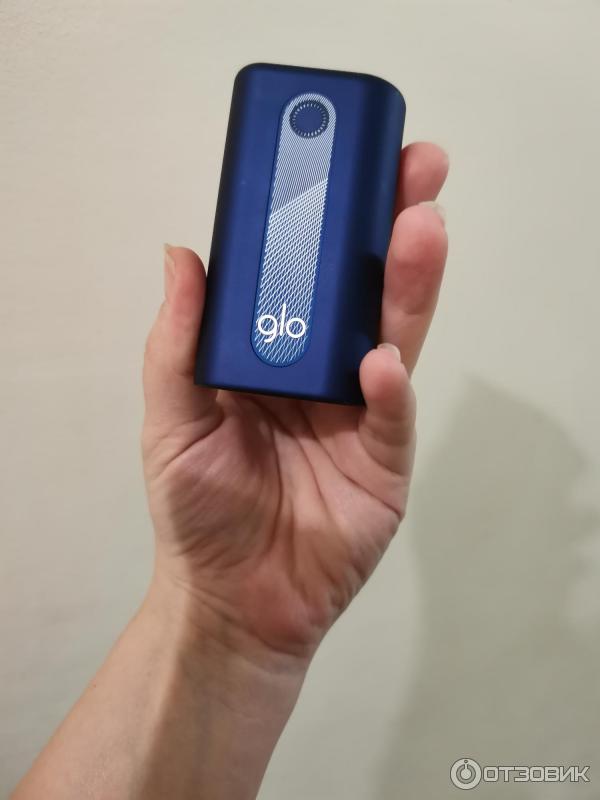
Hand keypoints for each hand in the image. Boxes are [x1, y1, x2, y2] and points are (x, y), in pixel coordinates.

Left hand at [142, 142, 447, 667]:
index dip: (327, 220)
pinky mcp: (385, 462)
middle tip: (413, 169)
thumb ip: (178, 342)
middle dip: (392, 228)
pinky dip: (390, 387)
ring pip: (394, 335)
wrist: (234, 598)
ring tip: (420, 227)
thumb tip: (180, 253)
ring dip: (409, 283)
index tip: (340, 164)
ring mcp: (361, 413)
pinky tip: (381, 360)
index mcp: (274, 354)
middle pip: (365, 290)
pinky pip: (392, 417)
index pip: (308, 275)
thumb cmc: (198, 509)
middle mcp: (325, 371)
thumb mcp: (171, 419)